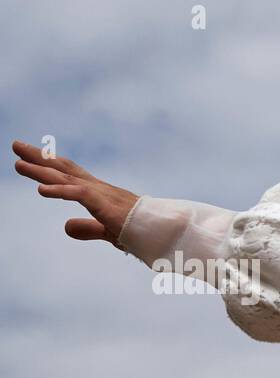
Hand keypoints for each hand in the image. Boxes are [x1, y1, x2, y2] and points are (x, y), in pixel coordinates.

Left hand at [12, 139, 138, 243]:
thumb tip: (66, 227)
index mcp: (99, 193)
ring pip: (67, 179)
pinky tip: (41, 190)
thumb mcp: (108, 230)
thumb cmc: (142, 230)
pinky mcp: (107, 206)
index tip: (28, 157)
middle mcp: (98, 188)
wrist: (165, 232)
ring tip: (18, 163)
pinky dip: (60, 191)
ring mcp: (103, 195)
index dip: (49, 164)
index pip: (69, 174)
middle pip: (64, 168)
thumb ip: (87, 228)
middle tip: (16, 144)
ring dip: (42, 171)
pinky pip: (80, 195)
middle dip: (39, 157)